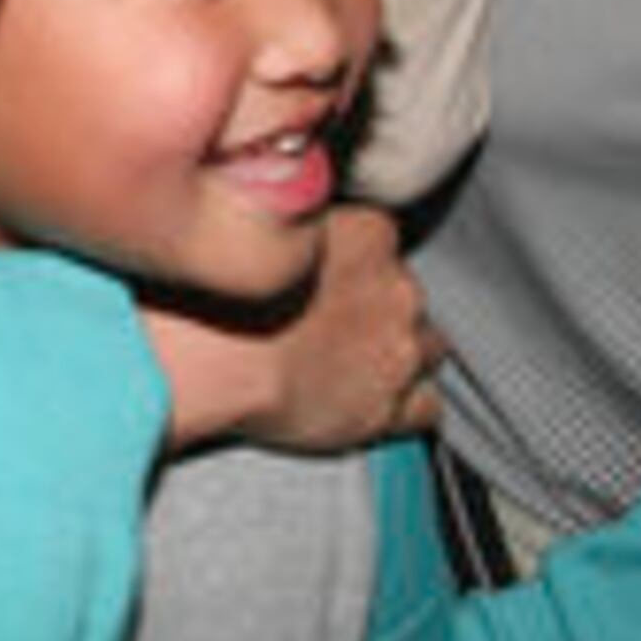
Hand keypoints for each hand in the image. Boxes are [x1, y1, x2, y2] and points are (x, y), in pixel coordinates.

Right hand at [149, 205, 448, 454]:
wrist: (210, 356)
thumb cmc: (217, 293)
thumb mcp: (266, 231)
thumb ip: (302, 230)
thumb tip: (299, 239)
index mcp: (371, 233)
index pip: (384, 246)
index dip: (355, 269)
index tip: (328, 285)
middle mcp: (398, 286)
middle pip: (407, 296)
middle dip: (379, 313)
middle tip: (332, 329)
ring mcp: (400, 348)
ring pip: (429, 350)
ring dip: (400, 357)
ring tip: (358, 370)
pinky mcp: (391, 405)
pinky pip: (426, 410)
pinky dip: (406, 410)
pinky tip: (377, 410)